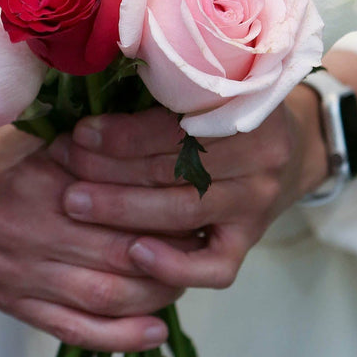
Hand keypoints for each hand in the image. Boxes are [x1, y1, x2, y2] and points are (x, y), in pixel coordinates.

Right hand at [0, 125, 194, 351]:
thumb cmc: (20, 153)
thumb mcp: (51, 132)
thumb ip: (95, 146)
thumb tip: (160, 156)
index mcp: (35, 185)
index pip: (116, 212)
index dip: (163, 219)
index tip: (195, 217)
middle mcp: (20, 233)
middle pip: (114, 259)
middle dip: (165, 261)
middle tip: (197, 253)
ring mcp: (11, 273)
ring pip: (99, 299)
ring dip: (150, 298)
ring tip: (181, 286)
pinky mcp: (8, 300)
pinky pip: (70, 329)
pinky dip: (118, 337)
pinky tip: (153, 332)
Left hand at [48, 89, 327, 289]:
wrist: (290, 147)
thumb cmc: (230, 114)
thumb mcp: (208, 91)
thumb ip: (162, 96)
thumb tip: (91, 105)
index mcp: (245, 108)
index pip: (173, 126)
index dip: (121, 133)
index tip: (79, 134)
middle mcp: (259, 157)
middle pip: (174, 168)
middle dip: (111, 170)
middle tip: (66, 170)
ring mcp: (257, 203)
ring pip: (185, 211)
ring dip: (124, 209)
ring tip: (76, 203)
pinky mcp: (251, 240)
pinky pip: (216, 265)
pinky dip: (173, 264)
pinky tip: (134, 254)